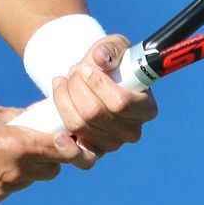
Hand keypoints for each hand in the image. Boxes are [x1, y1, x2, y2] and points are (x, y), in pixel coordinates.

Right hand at [0, 100, 95, 204]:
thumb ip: (17, 119)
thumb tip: (35, 119)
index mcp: (19, 146)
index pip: (63, 153)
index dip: (72, 150)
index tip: (71, 145)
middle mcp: (14, 173)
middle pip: (48, 172)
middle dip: (45, 160)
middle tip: (31, 149)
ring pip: (24, 183)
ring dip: (20, 172)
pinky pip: (2, 194)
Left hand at [49, 33, 157, 159]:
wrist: (89, 77)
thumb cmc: (108, 62)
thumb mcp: (113, 46)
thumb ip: (110, 49)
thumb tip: (100, 58)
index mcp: (145, 108)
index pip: (121, 103)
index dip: (98, 85)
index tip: (85, 68)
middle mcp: (132, 130)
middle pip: (95, 113)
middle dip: (76, 88)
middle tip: (72, 72)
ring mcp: (112, 144)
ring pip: (80, 125)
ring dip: (64, 100)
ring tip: (61, 82)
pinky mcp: (93, 152)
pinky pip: (81, 158)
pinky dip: (67, 147)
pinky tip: (58, 135)